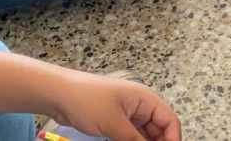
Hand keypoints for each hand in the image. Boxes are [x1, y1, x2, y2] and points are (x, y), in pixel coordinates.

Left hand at [51, 71, 180, 140]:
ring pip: (145, 135)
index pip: (170, 121)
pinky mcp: (116, 121)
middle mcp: (141, 105)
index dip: (173, 139)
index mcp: (146, 99)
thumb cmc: (86, 100)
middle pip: (159, 129)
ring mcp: (128, 113)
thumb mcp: (114, 124)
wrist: (58, 94)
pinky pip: (131, 136)